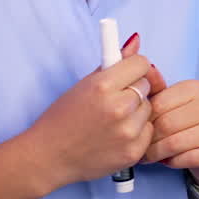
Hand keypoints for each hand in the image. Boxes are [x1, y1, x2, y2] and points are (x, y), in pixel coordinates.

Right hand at [25, 45, 155, 186]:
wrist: (50, 157)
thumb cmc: (62, 118)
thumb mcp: (83, 84)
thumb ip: (112, 62)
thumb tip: (135, 41)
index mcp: (103, 86)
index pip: (141, 64)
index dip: (133, 68)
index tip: (127, 74)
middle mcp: (119, 108)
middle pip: (145, 85)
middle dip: (133, 89)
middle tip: (114, 99)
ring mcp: (127, 132)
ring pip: (148, 108)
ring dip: (136, 111)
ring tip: (114, 119)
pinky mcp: (133, 152)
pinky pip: (148, 131)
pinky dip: (137, 132)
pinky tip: (117, 135)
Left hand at [145, 79, 198, 189]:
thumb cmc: (186, 127)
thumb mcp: (170, 108)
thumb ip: (153, 96)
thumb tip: (130, 82)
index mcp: (196, 88)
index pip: (159, 103)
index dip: (144, 120)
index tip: (137, 130)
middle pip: (166, 124)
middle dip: (148, 139)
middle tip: (140, 147)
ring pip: (175, 143)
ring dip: (157, 153)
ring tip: (149, 157)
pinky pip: (188, 158)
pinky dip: (173, 162)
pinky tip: (169, 161)